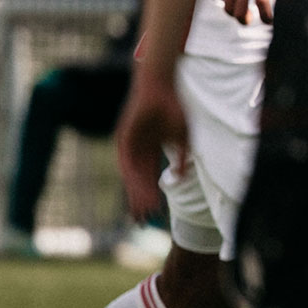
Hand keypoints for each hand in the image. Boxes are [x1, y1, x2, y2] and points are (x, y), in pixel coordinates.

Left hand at [115, 69, 187, 222]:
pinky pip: (126, 161)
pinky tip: (137, 188)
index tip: (154, 213)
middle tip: (143, 219)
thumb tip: (179, 178)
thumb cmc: (174, 109)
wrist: (161, 87)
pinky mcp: (124, 137)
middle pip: (137, 181)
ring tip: (142, 208)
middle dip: (141, 200)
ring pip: (131, 174)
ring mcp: (129, 145)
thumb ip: (181, 158)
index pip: (148, 179)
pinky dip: (132, 175)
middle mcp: (136, 151)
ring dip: (137, 192)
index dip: (151, 196)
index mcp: (149, 152)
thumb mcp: (183, 138)